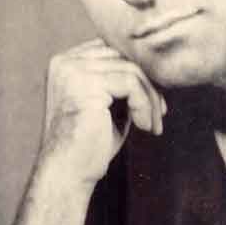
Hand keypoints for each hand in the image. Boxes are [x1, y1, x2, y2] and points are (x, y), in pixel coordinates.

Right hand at [39, 38, 166, 183]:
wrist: (68, 174)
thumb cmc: (90, 144)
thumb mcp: (109, 104)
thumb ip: (123, 81)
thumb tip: (156, 67)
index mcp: (67, 63)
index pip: (114, 50)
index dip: (139, 72)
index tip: (154, 100)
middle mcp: (65, 62)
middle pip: (124, 56)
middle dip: (149, 85)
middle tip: (159, 113)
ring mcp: (72, 70)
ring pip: (131, 70)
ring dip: (150, 99)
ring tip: (152, 125)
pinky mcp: (84, 84)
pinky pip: (130, 83)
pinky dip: (144, 105)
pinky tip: (144, 126)